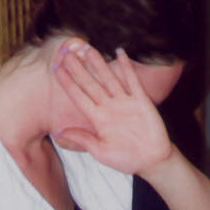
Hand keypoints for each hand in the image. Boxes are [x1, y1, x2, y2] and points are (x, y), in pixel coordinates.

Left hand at [53, 45, 172, 174]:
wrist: (152, 161)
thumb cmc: (127, 160)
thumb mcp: (102, 152)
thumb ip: (83, 139)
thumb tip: (60, 133)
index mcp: (98, 119)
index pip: (79, 97)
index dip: (68, 83)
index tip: (57, 70)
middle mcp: (109, 108)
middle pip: (91, 84)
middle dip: (79, 69)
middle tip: (67, 52)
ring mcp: (125, 103)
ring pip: (109, 78)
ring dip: (99, 64)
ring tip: (88, 48)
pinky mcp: (141, 101)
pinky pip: (132, 81)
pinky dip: (127, 67)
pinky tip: (119, 53)